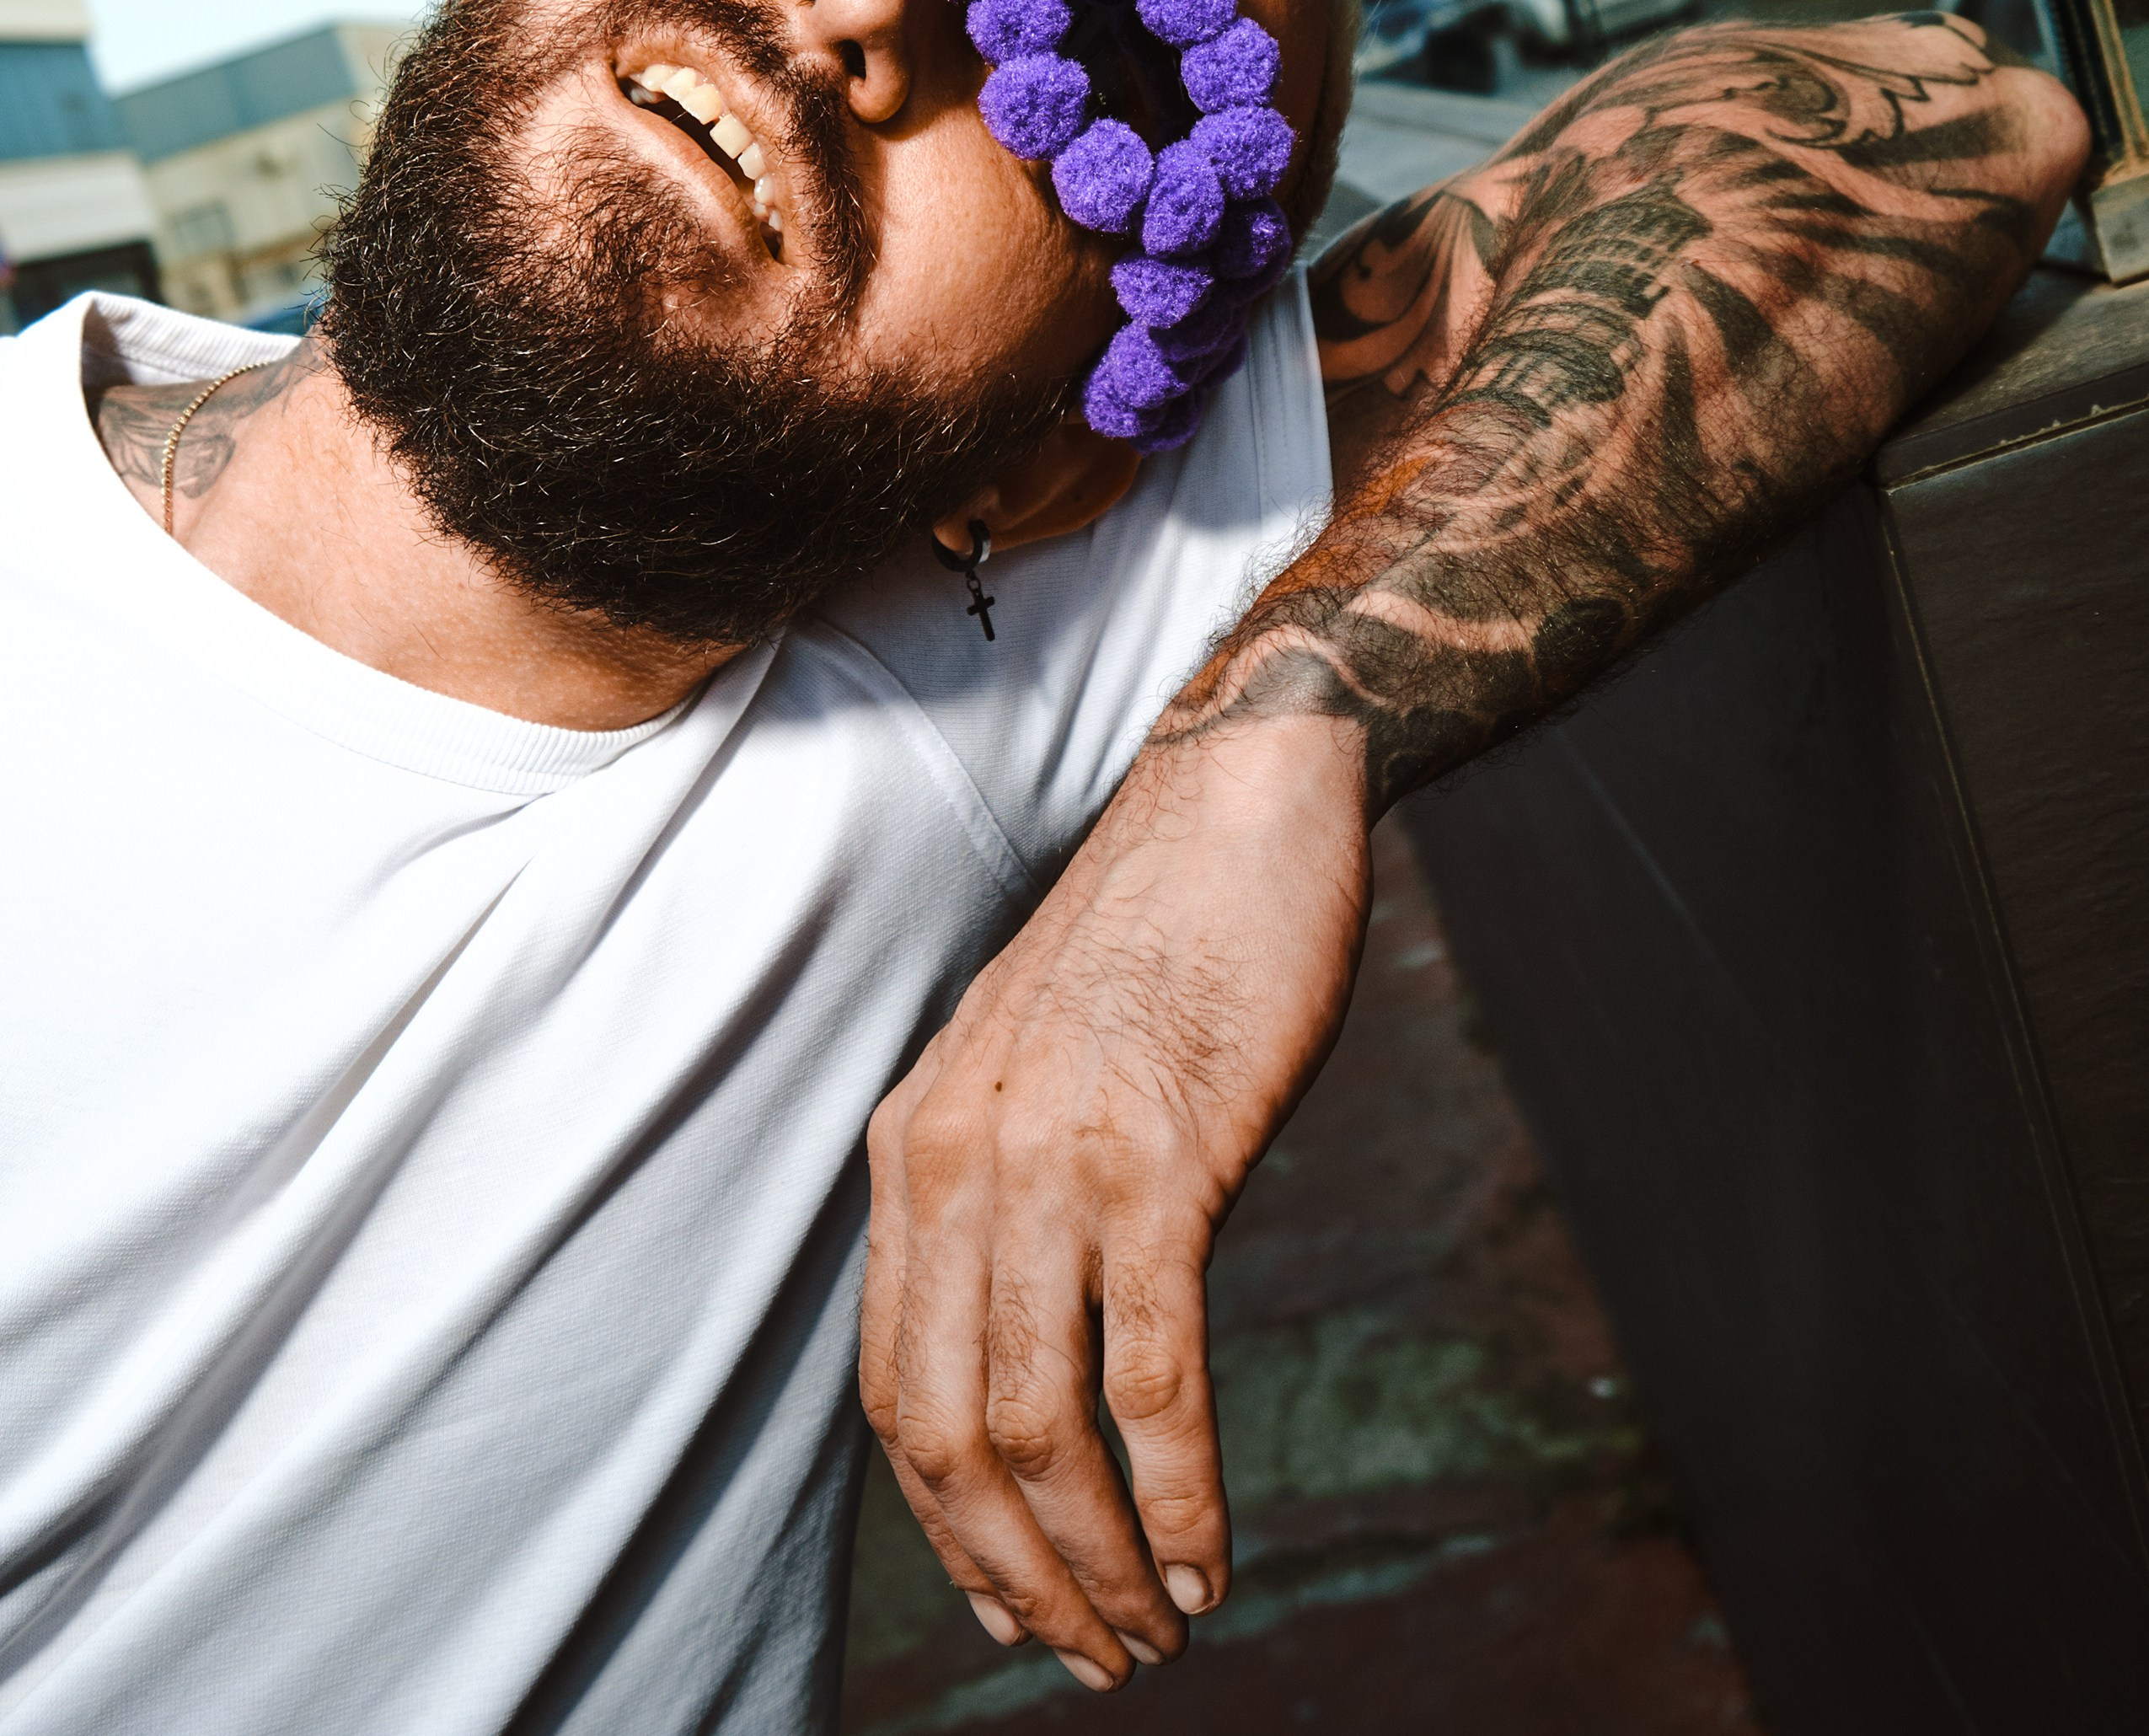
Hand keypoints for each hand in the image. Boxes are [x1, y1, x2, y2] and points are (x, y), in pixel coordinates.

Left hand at [859, 714, 1369, 1691]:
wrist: (1237, 803)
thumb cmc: (1154, 936)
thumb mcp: (1030, 1062)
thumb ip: (1004, 1182)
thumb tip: (1034, 1325)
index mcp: (912, 1146)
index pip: (892, 1388)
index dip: (947, 1525)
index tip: (1013, 1599)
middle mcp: (955, 1164)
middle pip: (949, 1436)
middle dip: (1016, 1577)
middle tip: (1091, 1656)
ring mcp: (1051, 1163)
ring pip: (1039, 1430)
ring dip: (1098, 1562)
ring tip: (1156, 1631)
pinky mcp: (1161, 1161)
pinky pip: (1151, 1378)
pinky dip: (1178, 1495)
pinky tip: (1212, 1556)